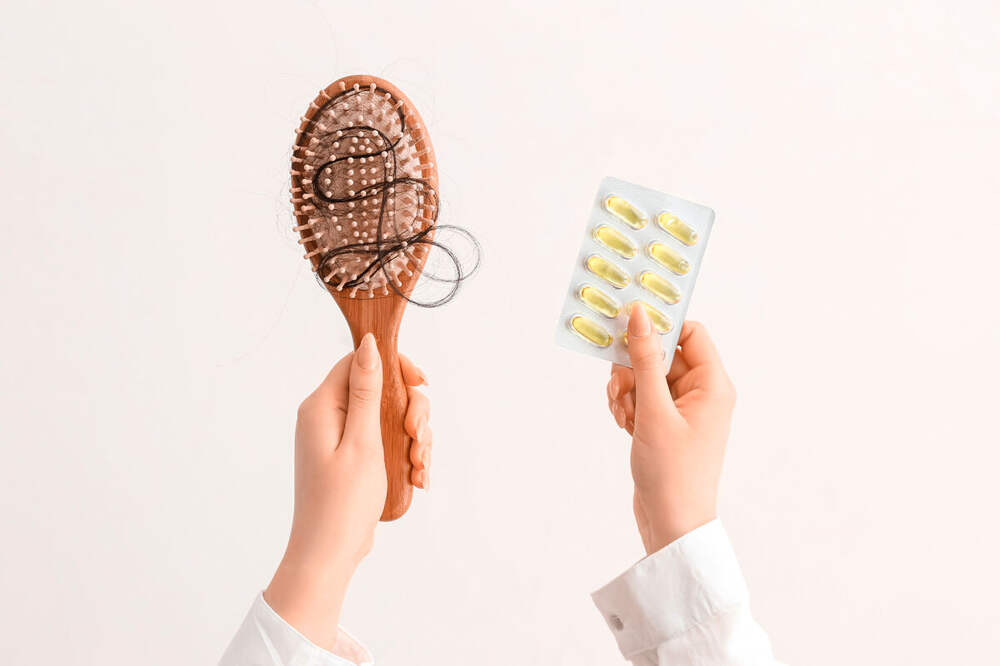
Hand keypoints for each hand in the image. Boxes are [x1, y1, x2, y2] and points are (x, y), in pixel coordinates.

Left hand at [264, 333, 431, 648]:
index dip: (395, 367)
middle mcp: (328, 417)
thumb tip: (369, 343)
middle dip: (410, 411)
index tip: (422, 384)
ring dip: (413, 439)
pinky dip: (404, 455)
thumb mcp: (362, 441)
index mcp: (322, 406)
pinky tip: (416, 478)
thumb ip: (366, 390)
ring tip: (419, 468)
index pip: (360, 361)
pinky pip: (385, 442)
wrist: (328, 555)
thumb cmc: (341, 502)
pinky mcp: (352, 458)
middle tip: (419, 438)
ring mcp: (340, 439)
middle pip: (380, 389)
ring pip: (388, 417)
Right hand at [606, 304, 735, 554]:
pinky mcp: (665, 425)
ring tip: (623, 414)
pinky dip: (628, 406)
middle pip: (661, 355)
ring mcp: (682, 410)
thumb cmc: (673, 473)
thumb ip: (644, 360)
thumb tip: (640, 316)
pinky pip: (642, 398)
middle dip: (633, 368)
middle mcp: (701, 393)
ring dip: (626, 389)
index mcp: (712, 385)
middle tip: (619, 388)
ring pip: (646, 377)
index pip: (690, 333)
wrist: (672, 525)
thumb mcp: (654, 411)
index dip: (660, 328)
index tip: (627, 328)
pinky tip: (623, 425)